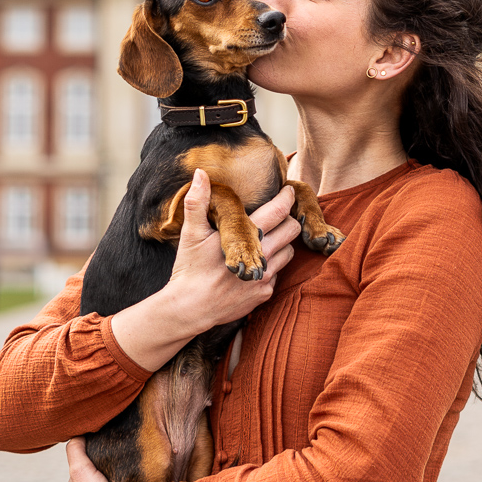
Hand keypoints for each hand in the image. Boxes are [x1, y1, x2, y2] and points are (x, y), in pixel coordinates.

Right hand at [167, 169, 299, 325]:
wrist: (189, 308)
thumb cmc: (189, 269)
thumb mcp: (191, 233)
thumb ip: (198, 201)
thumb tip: (200, 173)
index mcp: (246, 237)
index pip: (278, 211)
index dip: (287, 198)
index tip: (288, 191)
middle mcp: (262, 257)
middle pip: (292, 230)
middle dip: (288, 219)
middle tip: (277, 216)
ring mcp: (265, 277)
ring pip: (289, 252)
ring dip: (281, 244)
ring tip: (265, 240)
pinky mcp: (264, 294)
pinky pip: (279, 274)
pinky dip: (271, 266)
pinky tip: (255, 263)